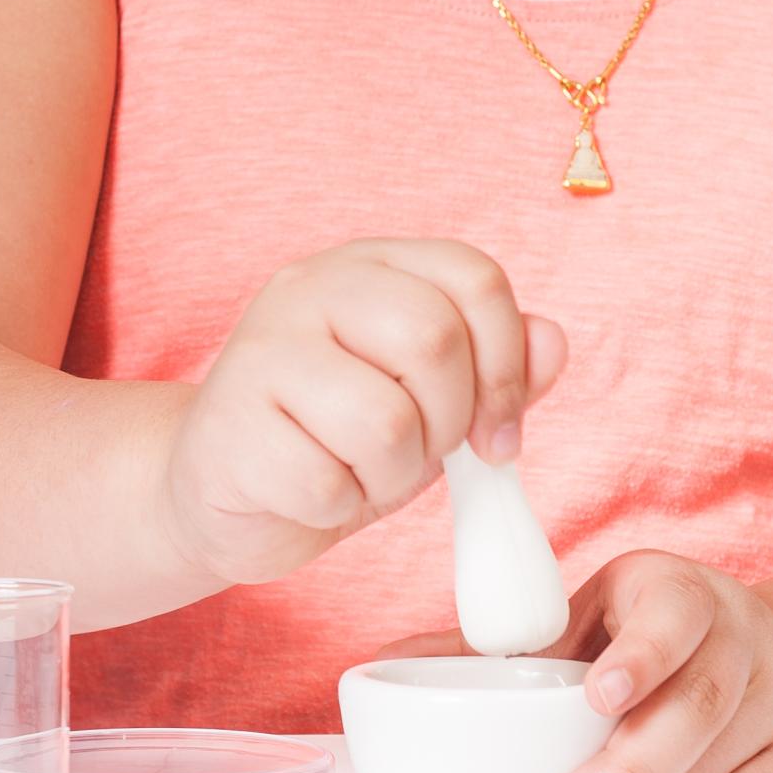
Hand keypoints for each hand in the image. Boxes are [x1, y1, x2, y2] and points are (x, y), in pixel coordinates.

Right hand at [162, 239, 566, 584]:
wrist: (218, 493)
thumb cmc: (333, 440)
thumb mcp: (429, 402)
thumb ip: (495, 370)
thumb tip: (553, 342)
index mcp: (368, 266)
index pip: (473, 277)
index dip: (507, 363)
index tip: (498, 434)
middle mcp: (310, 288)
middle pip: (432, 338)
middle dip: (449, 422)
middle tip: (422, 453)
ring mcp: (261, 351)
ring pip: (385, 419)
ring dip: (392, 473)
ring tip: (359, 470)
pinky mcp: (227, 424)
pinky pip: (327, 482)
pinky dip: (336, 506)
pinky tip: (310, 491)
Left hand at [380, 551, 772, 772]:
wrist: (762, 650)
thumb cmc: (645, 636)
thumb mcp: (579, 623)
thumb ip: (491, 646)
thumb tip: (388, 662)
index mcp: (676, 589)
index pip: (671, 616)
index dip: (637, 657)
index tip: (595, 695)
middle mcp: (740, 631)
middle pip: (697, 705)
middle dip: (627, 767)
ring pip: (713, 764)